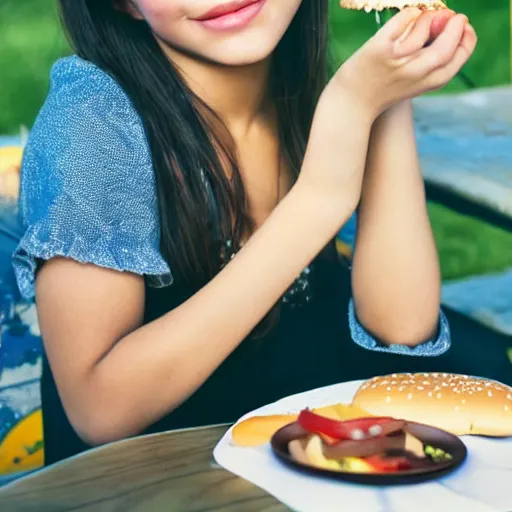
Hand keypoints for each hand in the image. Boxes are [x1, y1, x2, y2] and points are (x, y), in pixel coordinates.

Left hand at [332, 8, 476, 116]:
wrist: (352, 103)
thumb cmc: (385, 88)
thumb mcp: (416, 81)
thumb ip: (432, 60)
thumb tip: (448, 22)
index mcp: (430, 82)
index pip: (461, 53)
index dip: (466, 35)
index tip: (461, 25)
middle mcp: (416, 72)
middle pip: (448, 41)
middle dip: (452, 23)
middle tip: (447, 15)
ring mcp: (398, 60)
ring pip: (425, 24)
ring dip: (427, 16)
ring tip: (419, 19)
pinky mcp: (380, 49)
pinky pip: (403, 18)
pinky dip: (409, 13)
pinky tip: (406, 17)